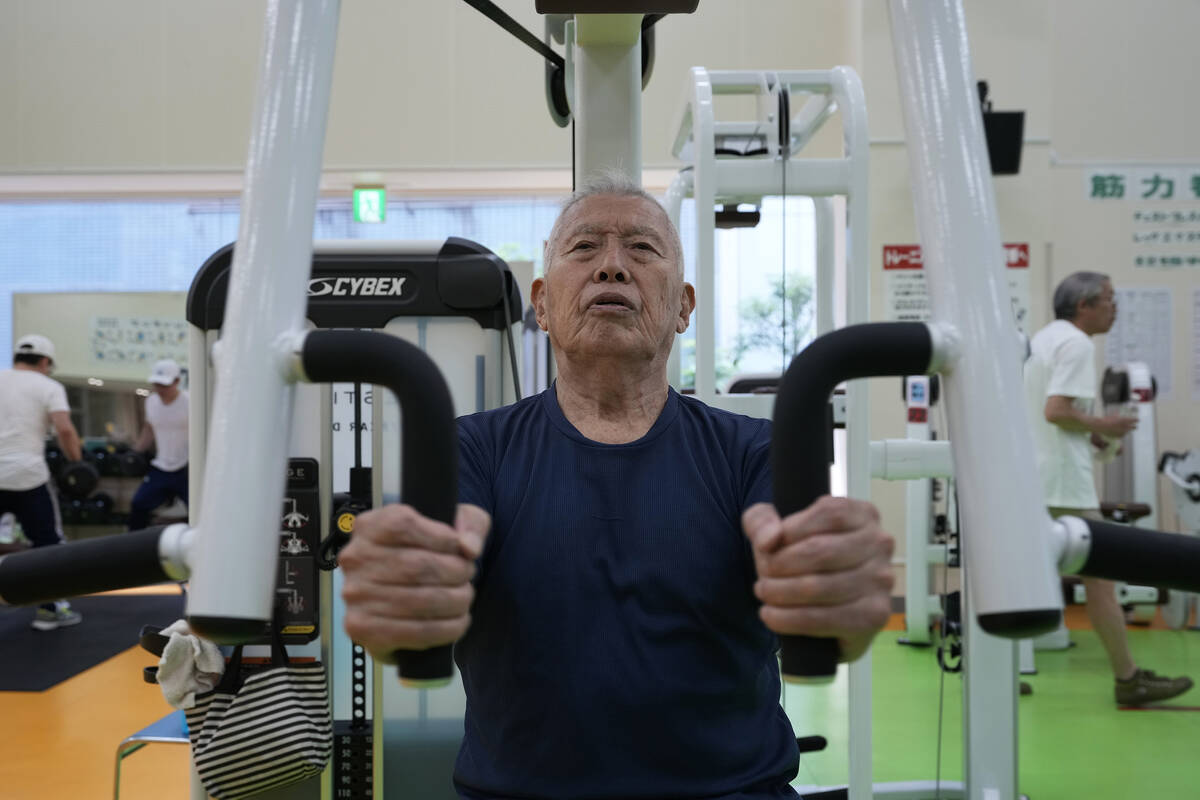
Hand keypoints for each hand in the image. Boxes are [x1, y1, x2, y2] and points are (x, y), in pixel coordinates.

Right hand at [340, 503, 489, 661]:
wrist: (403, 592)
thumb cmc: (426, 553)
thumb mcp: (453, 524)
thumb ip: (469, 525)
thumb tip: (469, 548)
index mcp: (370, 526)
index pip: (405, 526)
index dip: (443, 538)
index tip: (460, 549)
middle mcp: (356, 558)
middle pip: (417, 566)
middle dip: (456, 573)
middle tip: (468, 577)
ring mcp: (356, 595)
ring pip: (419, 600)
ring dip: (455, 601)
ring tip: (464, 598)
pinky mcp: (363, 628)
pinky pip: (415, 631)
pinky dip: (446, 629)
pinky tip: (458, 621)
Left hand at [743, 496, 894, 662]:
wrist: (817, 599)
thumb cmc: (798, 554)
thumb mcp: (773, 526)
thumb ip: (762, 522)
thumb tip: (770, 540)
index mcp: (863, 514)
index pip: (828, 513)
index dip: (791, 530)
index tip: (767, 546)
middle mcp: (879, 544)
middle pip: (821, 551)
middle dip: (780, 565)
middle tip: (762, 575)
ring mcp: (881, 581)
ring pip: (819, 586)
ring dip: (780, 592)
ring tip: (764, 593)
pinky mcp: (874, 615)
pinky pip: (824, 619)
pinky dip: (789, 619)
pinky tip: (770, 615)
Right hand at [1094, 414, 1136, 437]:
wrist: (1101, 426)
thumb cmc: (1107, 419)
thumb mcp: (1114, 416)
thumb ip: (1120, 416)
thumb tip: (1122, 416)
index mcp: (1125, 420)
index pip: (1134, 420)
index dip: (1136, 420)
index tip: (1138, 420)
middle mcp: (1126, 426)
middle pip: (1134, 427)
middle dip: (1134, 427)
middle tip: (1135, 427)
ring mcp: (1123, 432)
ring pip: (1128, 431)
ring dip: (1127, 430)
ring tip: (1124, 429)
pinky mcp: (1119, 436)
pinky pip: (1123, 435)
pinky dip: (1122, 433)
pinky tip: (1118, 432)